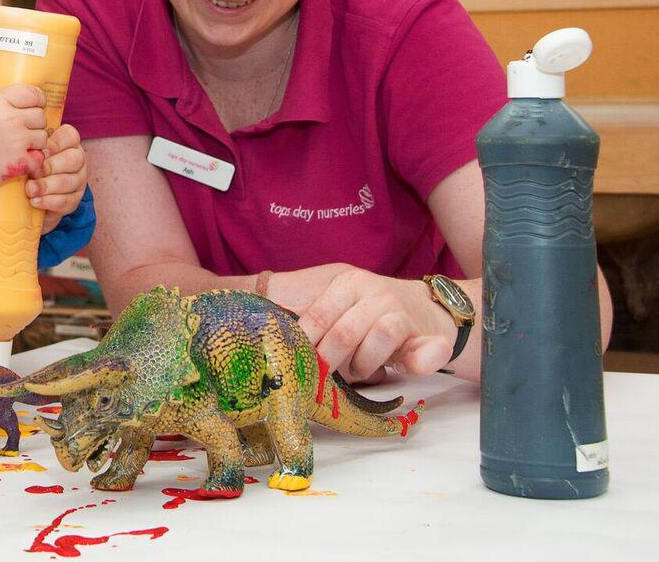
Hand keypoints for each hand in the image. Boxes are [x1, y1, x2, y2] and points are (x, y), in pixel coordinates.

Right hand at [0, 83, 47, 191]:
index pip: (32, 94)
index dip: (37, 99)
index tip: (36, 105)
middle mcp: (11, 119)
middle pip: (40, 116)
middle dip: (35, 122)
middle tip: (26, 128)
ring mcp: (17, 141)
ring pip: (42, 137)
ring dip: (36, 141)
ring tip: (24, 145)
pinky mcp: (19, 162)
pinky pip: (39, 158)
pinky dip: (35, 160)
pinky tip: (26, 159)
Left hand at [26, 123, 87, 234]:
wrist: (27, 198)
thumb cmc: (26, 166)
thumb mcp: (28, 153)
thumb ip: (29, 147)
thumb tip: (17, 144)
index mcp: (68, 143)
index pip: (70, 136)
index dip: (56, 143)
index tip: (39, 151)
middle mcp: (77, 160)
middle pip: (73, 159)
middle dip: (51, 166)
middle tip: (32, 172)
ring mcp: (78, 180)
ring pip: (69, 181)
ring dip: (47, 186)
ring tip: (29, 189)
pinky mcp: (74, 200)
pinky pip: (66, 201)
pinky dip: (49, 201)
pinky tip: (35, 201)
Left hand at [295, 268, 454, 379]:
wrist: (424, 308)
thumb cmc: (364, 308)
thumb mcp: (328, 295)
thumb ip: (283, 295)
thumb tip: (230, 287)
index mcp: (347, 282)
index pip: (316, 318)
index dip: (304, 347)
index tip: (295, 365)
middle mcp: (376, 293)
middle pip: (343, 335)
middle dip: (329, 362)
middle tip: (324, 376)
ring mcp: (403, 315)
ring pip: (376, 344)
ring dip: (362, 367)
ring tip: (358, 369)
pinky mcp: (428, 339)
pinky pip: (420, 356)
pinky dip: (413, 365)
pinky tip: (402, 368)